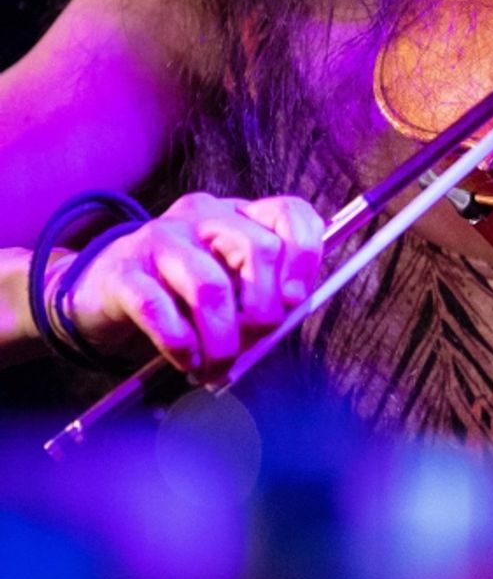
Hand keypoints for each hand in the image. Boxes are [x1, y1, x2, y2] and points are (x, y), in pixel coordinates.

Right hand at [56, 191, 324, 377]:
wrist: (101, 292)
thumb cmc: (179, 293)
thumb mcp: (230, 287)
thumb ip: (264, 296)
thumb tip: (289, 319)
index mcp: (238, 215)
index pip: (289, 214)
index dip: (304, 256)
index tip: (296, 300)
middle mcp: (202, 216)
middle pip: (257, 249)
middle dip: (264, 309)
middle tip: (252, 343)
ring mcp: (159, 238)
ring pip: (210, 285)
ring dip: (222, 338)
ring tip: (217, 364)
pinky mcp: (123, 270)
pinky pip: (158, 308)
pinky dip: (180, 343)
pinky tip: (186, 360)